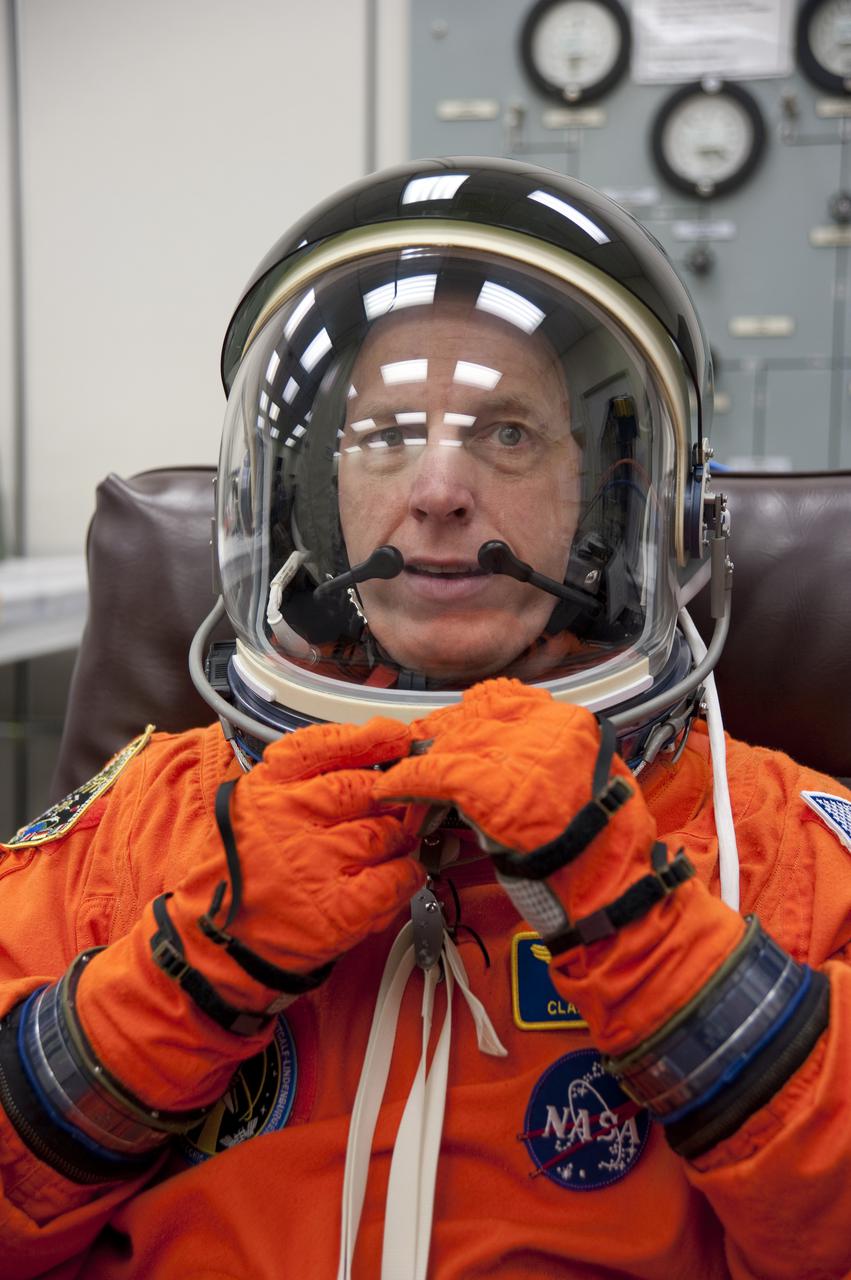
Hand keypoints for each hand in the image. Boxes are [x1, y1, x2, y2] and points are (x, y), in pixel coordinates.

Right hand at [176, 715, 425, 985]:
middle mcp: (291, 818)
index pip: (327, 745)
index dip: (370, 738)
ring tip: (390, 848)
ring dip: (400, 839)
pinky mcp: (338, 909)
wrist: (215, 941)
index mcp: (268, 788)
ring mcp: (316, 862)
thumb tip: (371, 751)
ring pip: (388, 832)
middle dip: (390, 799)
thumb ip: (303, 777)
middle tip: (393, 810)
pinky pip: (396, 879)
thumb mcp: (254, 805)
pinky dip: (408, 875)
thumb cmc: (240, 872)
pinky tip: (401, 876)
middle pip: (368, 788)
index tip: (396, 738)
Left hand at [379, 678, 743, 1057]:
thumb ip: (535, 761)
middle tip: (418, 766)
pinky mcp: (492, 783)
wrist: (612, 892)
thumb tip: (486, 757)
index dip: (467, 720)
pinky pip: (434, 773)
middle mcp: (547, 726)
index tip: (448, 735)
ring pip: (449, 744)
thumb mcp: (575, 786)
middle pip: (471, 719)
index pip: (501, 700)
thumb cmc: (598, 852)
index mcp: (571, 723)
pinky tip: (393, 791)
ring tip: (405, 788)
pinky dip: (408, 782)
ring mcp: (521, 751)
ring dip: (423, 766)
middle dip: (441, 743)